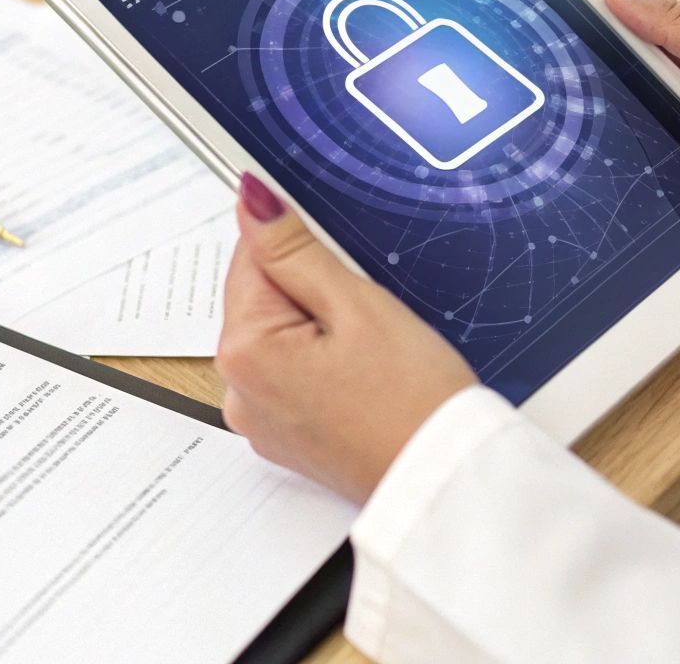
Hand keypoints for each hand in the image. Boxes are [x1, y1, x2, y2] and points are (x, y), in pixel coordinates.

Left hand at [217, 173, 478, 502]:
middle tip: (370, 317)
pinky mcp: (285, 437)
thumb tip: (252, 199)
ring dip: (321, 327)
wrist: (441, 480)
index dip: (305, 249)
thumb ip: (295, 250)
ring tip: (373, 353)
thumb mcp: (357, 305)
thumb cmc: (413, 399)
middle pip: (262, 299)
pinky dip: (323, 364)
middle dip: (313, 291)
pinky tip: (365, 378)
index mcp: (245, 350)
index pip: (251, 257)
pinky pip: (292, 375)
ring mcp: (259, 419)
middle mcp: (237, 390)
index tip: (348, 267)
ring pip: (281, 336)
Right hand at [600, 0, 679, 245]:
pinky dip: (657, 165)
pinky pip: (664, 161)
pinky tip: (647, 170)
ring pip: (645, 121)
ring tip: (637, 136)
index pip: (643, 20)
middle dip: (621, 86)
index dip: (609, 24)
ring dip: (640, 130)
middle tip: (600, 93)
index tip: (570, 28)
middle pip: (638, 74)